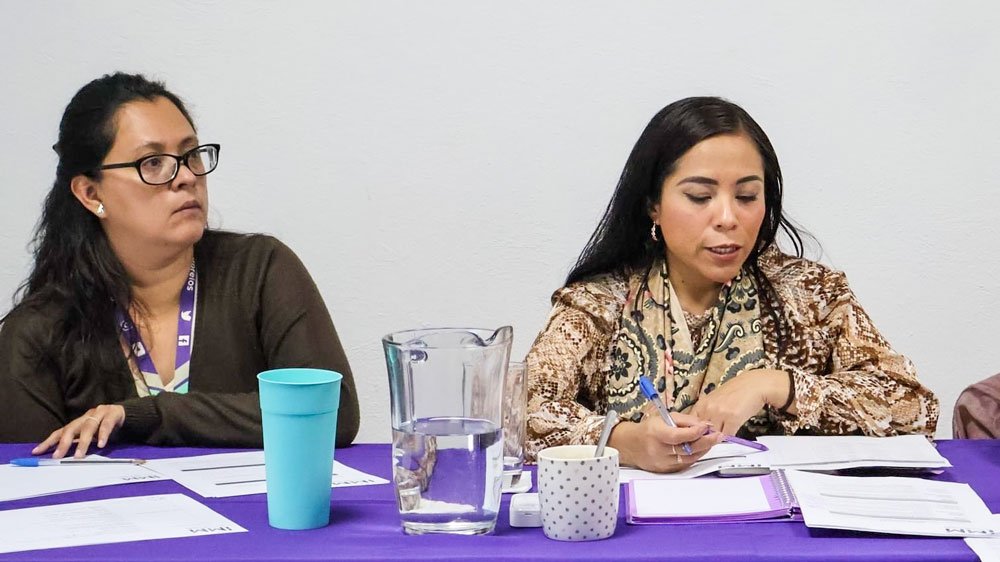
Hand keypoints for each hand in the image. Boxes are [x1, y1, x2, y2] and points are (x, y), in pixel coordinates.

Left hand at [32, 405, 125, 458]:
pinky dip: (103, 435)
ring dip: (83, 442)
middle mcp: (86, 416)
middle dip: (64, 443)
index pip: (61, 431)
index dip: (49, 441)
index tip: (36, 452)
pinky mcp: (113, 413)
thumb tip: (64, 457)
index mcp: (79, 422)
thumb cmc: (106, 427)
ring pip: (88, 427)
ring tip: (79, 456)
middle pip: (72, 428)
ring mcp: (100, 413)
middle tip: (58, 456)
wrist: (126, 413)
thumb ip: (80, 443)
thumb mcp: (91, 435)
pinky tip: (101, 444)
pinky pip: (106, 425)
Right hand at [608, 407, 722, 472]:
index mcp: (656, 434)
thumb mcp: (664, 417)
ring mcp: (663, 463)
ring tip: (712, 441)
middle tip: (718, 436)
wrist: (630, 445)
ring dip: (703, 449)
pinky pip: (685, 464)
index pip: (679, 436)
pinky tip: (700, 449)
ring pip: (689, 458)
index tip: (707, 427)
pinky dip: (695, 456)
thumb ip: (685, 420)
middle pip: (687, 449)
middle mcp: (659, 450)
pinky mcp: (666, 470)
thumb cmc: (649, 429)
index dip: (695, 432)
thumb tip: (705, 425)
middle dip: (706, 442)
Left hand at [690, 369, 790, 434]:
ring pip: (713, 436)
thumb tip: (700, 430)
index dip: (694, 435)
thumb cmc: (736, 392)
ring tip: (722, 436)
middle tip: (710, 443)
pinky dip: (729, 437)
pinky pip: (727, 436)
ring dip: (717, 439)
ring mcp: (720, 413)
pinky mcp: (733, 418)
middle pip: (700, 433)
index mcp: (701, 404)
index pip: (690, 425)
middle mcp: (708, 408)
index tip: (698, 440)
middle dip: (705, 440)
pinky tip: (732, 431)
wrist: (754, 384)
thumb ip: (706, 414)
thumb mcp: (715, 400)